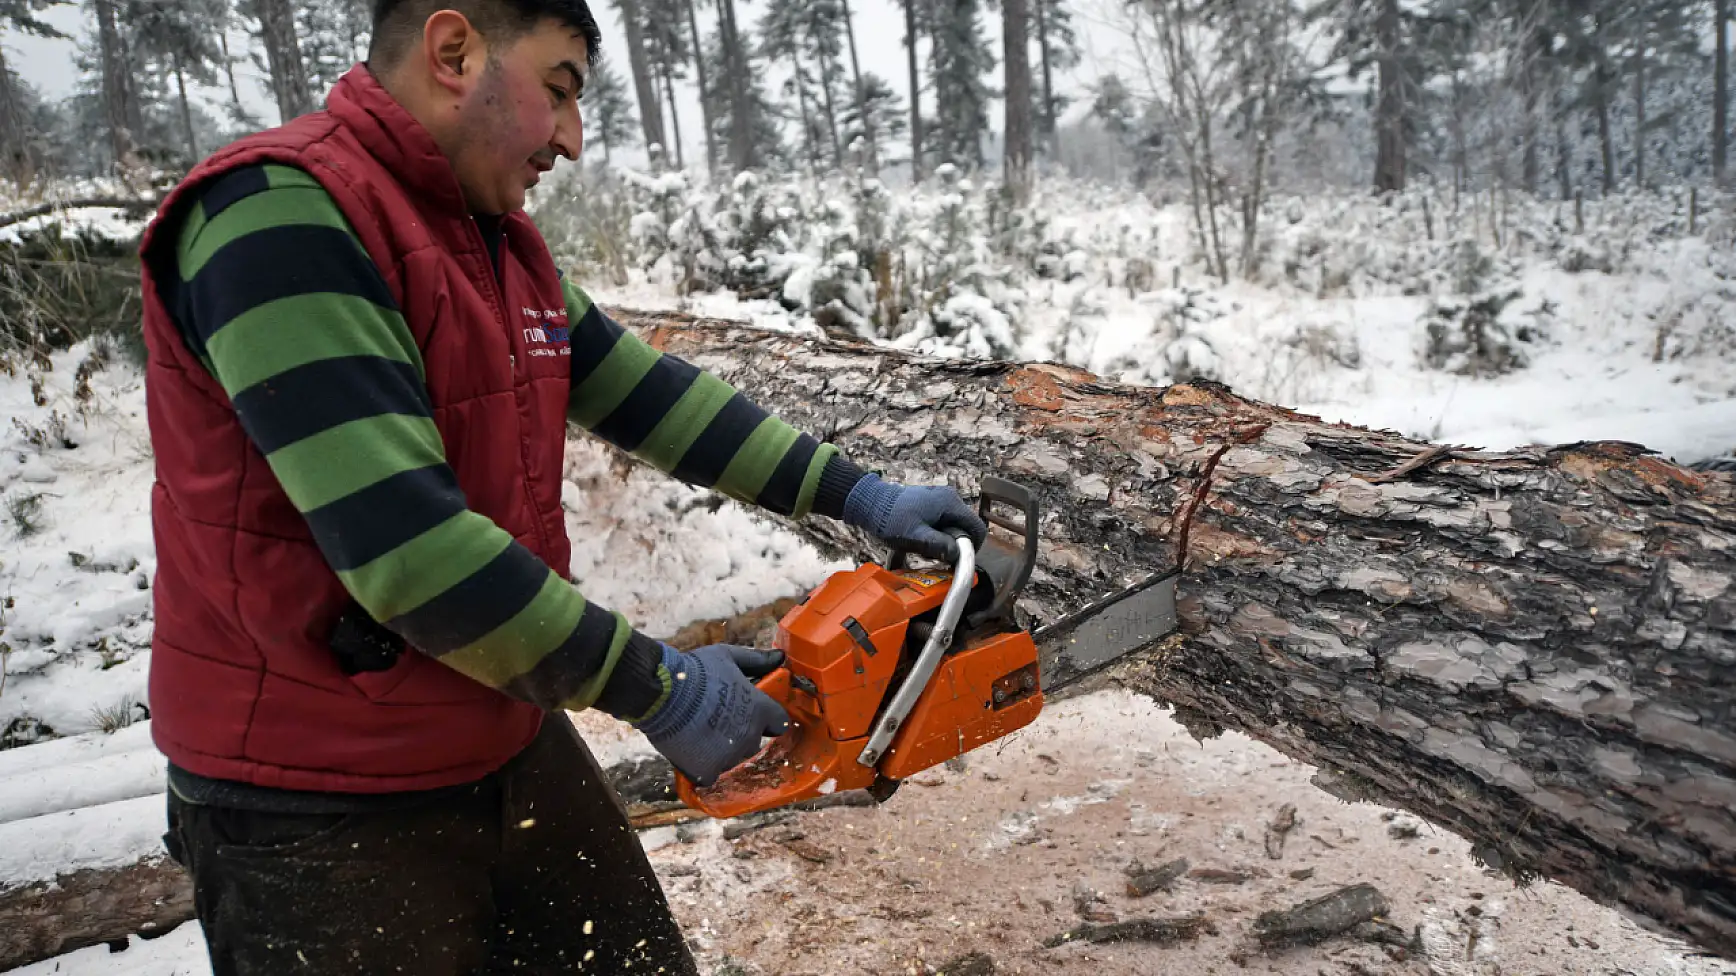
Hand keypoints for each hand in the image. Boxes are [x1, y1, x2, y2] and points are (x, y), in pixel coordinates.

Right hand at [633, 643, 789, 786]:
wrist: (661, 691)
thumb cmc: (695, 670)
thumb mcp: (728, 657)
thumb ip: (757, 660)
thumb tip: (780, 657)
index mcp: (759, 710)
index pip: (779, 722)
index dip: (768, 718)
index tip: (755, 714)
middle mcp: (749, 736)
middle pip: (753, 741)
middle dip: (740, 732)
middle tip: (717, 718)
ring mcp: (729, 756)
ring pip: (731, 758)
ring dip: (720, 749)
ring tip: (698, 730)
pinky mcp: (707, 771)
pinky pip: (710, 773)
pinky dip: (701, 765)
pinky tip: (689, 747)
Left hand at [841, 473, 988, 562]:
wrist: (868, 503)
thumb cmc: (891, 520)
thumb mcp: (916, 537)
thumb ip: (939, 546)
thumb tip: (959, 555)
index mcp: (950, 503)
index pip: (976, 528)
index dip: (971, 547)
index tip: (957, 560)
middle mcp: (948, 498)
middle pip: (964, 528)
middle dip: (952, 545)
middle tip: (934, 556)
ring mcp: (938, 500)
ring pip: (951, 527)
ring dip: (941, 542)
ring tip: (921, 548)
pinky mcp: (929, 504)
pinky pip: (940, 524)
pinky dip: (933, 535)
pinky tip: (918, 542)